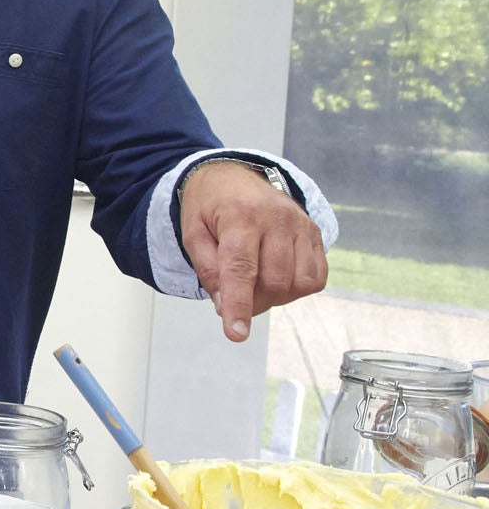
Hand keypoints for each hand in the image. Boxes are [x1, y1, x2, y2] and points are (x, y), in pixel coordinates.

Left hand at [178, 160, 326, 342]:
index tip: (236, 333)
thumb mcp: (192, 232)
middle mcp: (277, 218)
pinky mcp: (315, 233)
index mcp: (240, 216)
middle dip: (253, 301)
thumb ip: (207, 269)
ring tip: (255, 283)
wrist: (232, 175)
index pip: (241, 269)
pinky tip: (276, 277)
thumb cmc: (209, 205)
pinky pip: (316, 277)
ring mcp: (301, 225)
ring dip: (276, 297)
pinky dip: (297, 288)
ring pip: (299, 283)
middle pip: (274, 282)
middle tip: (236, 296)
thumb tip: (224, 305)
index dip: (239, 305)